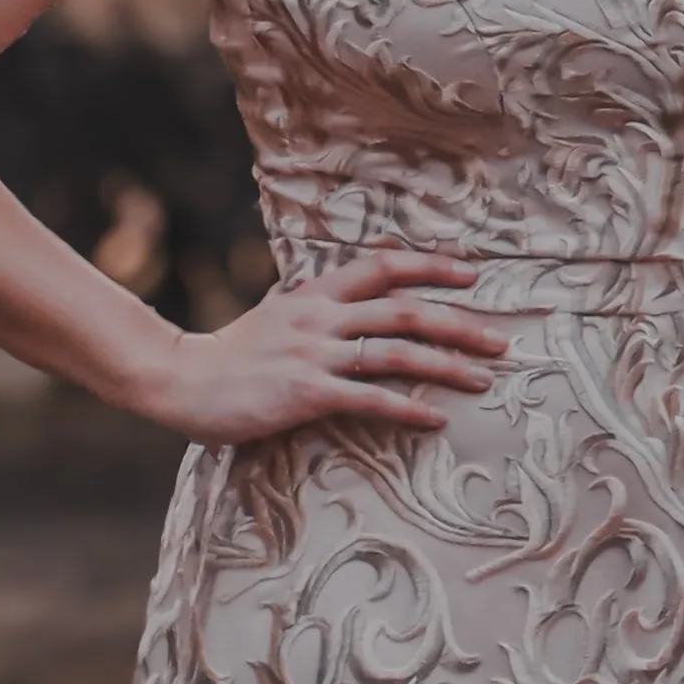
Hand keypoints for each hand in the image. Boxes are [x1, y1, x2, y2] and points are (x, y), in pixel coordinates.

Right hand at [139, 248, 511, 446]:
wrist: (182, 380)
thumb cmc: (233, 354)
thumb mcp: (278, 313)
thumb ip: (316, 305)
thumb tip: (351, 298)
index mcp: (316, 293)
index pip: (384, 266)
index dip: (432, 265)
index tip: (473, 271)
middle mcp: (321, 316)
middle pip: (405, 311)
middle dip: (459, 323)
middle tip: (500, 338)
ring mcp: (314, 354)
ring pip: (395, 352)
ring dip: (446, 366)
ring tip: (484, 378)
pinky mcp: (305, 392)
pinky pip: (367, 398)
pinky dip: (407, 407)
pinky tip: (435, 417)